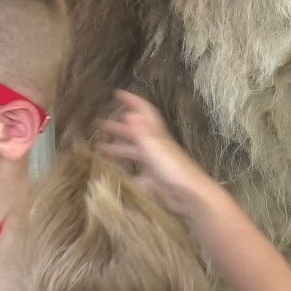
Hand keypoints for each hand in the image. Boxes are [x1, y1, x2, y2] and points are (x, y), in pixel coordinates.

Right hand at [96, 90, 212, 216]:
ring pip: (134, 154)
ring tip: (98, 149)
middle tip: (99, 125)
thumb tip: (130, 115)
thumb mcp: (156, 149)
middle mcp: (157, 148)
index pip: (144, 113)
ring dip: (118, 149)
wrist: (191, 197)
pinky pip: (136, 176)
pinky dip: (125, 174)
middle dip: (118, 128)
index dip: (132, 102)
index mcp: (157, 136)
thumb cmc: (175, 170)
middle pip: (136, 134)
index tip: (117, 93)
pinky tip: (113, 176)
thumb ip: (143, 133)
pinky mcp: (155, 182)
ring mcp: (156, 165)